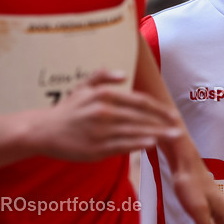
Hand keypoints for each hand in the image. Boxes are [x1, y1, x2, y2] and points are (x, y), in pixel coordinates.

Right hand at [31, 70, 183, 161]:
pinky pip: (122, 146)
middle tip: (180, 128)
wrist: (44, 131)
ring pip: (135, 132)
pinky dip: (138, 144)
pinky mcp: (96, 148)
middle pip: (141, 117)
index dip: (159, 108)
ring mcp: (100, 131)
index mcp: (103, 95)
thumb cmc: (68, 109)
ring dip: (157, 134)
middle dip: (163, 123)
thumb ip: (102, 76)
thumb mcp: (82, 86)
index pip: (139, 101)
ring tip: (173, 137)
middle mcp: (104, 111)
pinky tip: (152, 144)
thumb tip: (124, 75)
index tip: (173, 114)